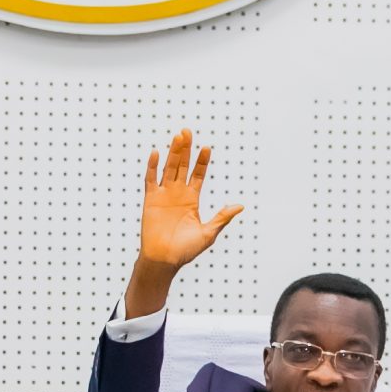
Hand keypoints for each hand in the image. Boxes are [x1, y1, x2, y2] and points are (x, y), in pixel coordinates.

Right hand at [136, 129, 242, 273]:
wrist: (164, 260)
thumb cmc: (186, 250)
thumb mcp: (208, 233)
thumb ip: (222, 217)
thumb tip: (240, 206)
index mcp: (192, 199)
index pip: (198, 174)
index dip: (202, 161)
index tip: (207, 147)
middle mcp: (178, 193)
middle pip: (183, 166)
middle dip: (186, 149)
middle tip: (188, 131)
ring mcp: (163, 195)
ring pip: (168, 168)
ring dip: (173, 153)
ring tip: (177, 137)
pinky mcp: (150, 200)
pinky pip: (150, 180)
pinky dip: (152, 166)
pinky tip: (156, 152)